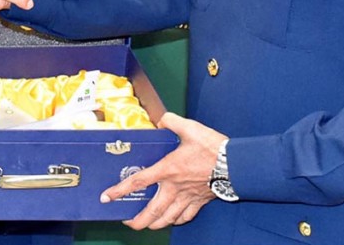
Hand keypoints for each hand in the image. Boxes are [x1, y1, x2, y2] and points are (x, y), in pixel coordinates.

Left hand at [100, 113, 226, 228]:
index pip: (139, 181)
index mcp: (168, 169)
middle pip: (152, 210)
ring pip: (167, 218)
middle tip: (127, 222)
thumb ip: (172, 122)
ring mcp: (187, 197)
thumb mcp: (190, 128)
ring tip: (146, 225)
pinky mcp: (200, 201)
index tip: (108, 197)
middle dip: (137, 220)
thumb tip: (162, 120)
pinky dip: (176, 220)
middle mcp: (175, 187)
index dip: (120, 190)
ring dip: (154, 224)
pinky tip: (173, 220)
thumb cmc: (213, 148)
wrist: (236, 164)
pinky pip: (186, 216)